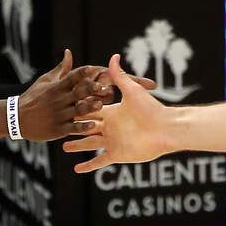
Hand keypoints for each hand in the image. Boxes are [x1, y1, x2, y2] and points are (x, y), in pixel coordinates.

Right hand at [18, 49, 112, 141]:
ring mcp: (58, 115)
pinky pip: (73, 128)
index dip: (86, 73)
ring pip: (78, 110)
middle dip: (93, 89)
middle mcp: (59, 100)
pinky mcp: (58, 129)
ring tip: (101, 105)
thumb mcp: (45, 81)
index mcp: (57, 87)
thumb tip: (69, 52)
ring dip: (90, 107)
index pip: (73, 76)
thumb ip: (61, 69)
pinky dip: (83, 127)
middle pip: (79, 92)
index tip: (98, 70)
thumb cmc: (33, 97)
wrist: (16, 118)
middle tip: (106, 88)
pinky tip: (93, 125)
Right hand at [63, 53, 172, 172]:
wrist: (165, 129)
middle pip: (87, 127)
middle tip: (60, 126)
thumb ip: (120, 76)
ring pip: (89, 144)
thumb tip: (114, 56)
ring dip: (77, 146)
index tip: (64, 106)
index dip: (79, 108)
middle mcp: (111, 127)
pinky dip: (88, 166)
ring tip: (64, 146)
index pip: (91, 109)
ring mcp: (113, 142)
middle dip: (74, 126)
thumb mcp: (132, 91)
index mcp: (113, 112)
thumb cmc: (152, 109)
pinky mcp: (116, 154)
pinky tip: (76, 169)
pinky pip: (99, 161)